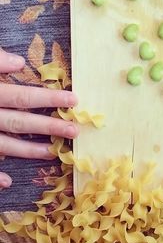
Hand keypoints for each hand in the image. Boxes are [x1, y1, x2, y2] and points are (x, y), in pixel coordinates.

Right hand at [0, 49, 78, 189]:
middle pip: (19, 122)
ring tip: (52, 152)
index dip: (49, 98)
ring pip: (2, 145)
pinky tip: (6, 181)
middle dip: (49, 127)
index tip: (74, 100)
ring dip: (27, 151)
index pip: (23, 96)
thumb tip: (18, 62)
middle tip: (76, 131)